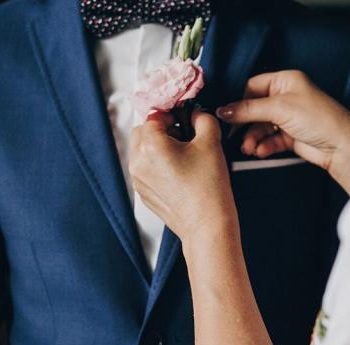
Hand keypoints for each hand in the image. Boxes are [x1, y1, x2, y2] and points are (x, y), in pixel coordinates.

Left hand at [129, 110, 237, 244]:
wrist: (207, 225)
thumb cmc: (208, 189)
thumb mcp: (211, 143)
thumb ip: (203, 119)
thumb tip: (197, 115)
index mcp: (150, 145)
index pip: (154, 116)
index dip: (172, 116)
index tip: (185, 122)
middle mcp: (138, 162)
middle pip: (142, 132)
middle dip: (161, 131)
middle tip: (184, 139)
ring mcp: (138, 180)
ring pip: (142, 151)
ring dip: (158, 148)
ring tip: (183, 159)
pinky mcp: (143, 193)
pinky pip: (146, 170)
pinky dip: (158, 167)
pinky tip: (179, 175)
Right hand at [215, 70, 349, 194]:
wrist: (340, 146)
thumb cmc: (319, 119)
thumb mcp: (279, 108)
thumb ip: (248, 109)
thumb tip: (224, 110)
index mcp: (286, 81)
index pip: (253, 87)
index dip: (239, 101)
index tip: (227, 115)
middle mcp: (287, 97)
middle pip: (255, 109)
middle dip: (245, 124)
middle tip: (235, 135)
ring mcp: (289, 117)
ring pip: (262, 127)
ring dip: (253, 138)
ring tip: (249, 148)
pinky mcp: (292, 136)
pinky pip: (271, 139)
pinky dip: (264, 145)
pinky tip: (260, 151)